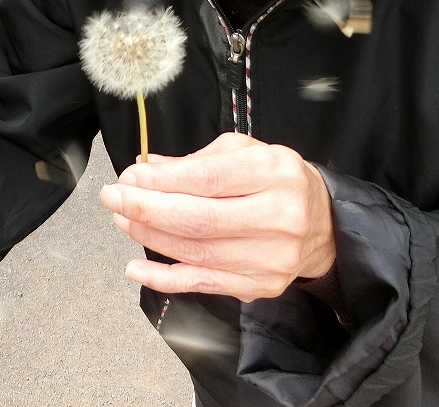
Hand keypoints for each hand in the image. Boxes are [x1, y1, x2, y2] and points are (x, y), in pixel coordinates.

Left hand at [98, 132, 334, 302]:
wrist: (324, 225)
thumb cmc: (277, 182)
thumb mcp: (246, 153)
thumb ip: (198, 161)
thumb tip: (146, 170)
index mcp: (274, 173)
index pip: (207, 178)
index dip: (161, 180)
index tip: (129, 176)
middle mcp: (277, 217)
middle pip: (199, 219)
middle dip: (146, 208)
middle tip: (113, 197)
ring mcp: (270, 257)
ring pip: (196, 252)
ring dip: (149, 236)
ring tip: (122, 220)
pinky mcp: (260, 286)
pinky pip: (203, 284)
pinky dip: (164, 278)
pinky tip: (136, 267)